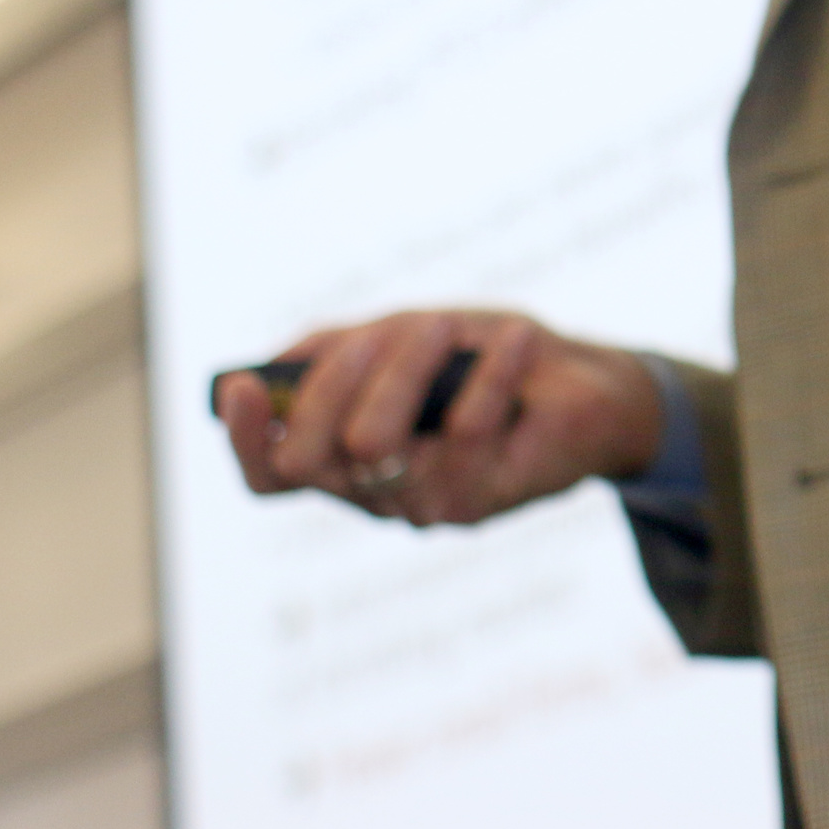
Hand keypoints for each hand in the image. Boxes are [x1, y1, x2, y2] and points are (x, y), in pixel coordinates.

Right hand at [215, 309, 664, 526]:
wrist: (587, 387)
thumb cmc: (485, 359)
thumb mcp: (404, 336)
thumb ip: (337, 349)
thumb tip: (275, 363)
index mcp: (345, 461)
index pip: (269, 475)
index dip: (242, 439)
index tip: (241, 386)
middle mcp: (377, 494)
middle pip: (307, 463)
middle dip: (329, 389)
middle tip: (378, 333)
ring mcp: (428, 503)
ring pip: (377, 446)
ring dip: (406, 370)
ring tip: (443, 325)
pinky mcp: (485, 497)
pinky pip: (467, 434)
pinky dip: (490, 373)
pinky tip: (515, 339)